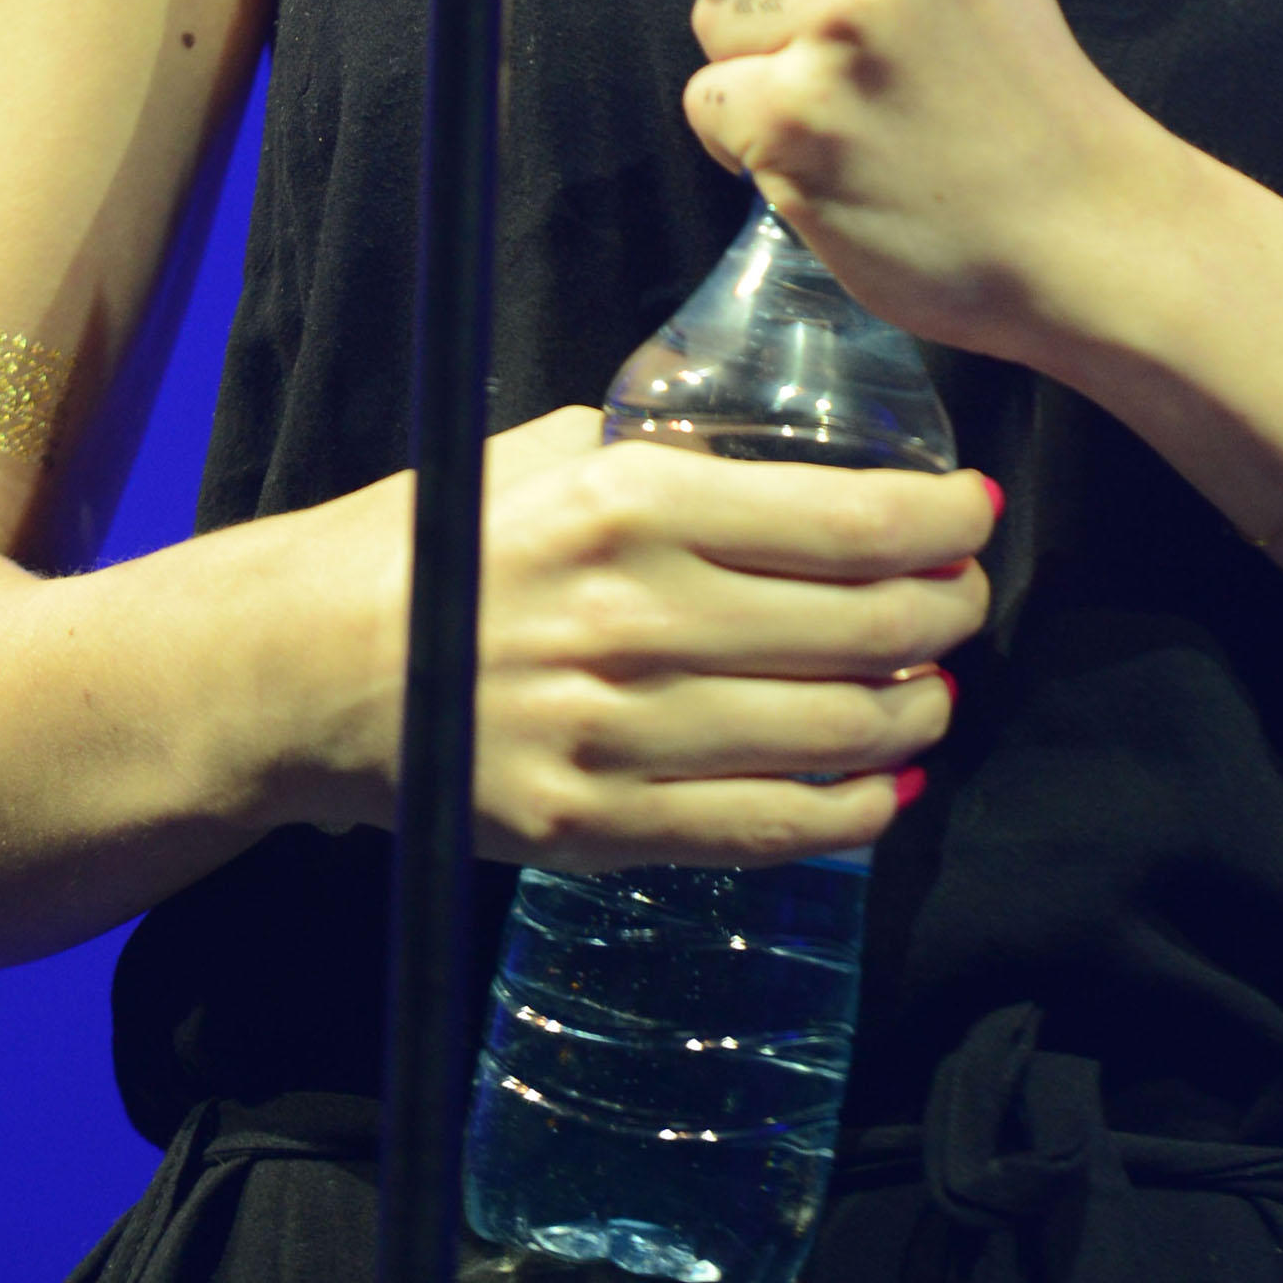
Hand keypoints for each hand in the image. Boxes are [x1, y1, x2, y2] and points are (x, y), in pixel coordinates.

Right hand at [460, 403, 990, 868]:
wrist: (307, 669)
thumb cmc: (439, 542)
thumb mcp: (548, 453)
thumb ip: (669, 454)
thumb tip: (800, 461)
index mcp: (630, 502)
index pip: (847, 524)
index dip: (942, 525)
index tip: (975, 514)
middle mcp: (634, 616)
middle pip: (864, 631)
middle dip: (948, 615)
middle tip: (964, 601)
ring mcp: (617, 733)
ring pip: (835, 734)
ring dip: (916, 711)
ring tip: (931, 687)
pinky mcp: (595, 825)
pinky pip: (768, 830)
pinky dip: (854, 812)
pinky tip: (884, 780)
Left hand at [592, 0, 1157, 358]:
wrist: (1072, 214)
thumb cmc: (982, 58)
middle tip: (829, 9)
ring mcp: (846, 11)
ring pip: (698, 9)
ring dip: (749, 55)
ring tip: (857, 79)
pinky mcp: (801, 113)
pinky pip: (704, 101)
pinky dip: (752, 136)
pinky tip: (843, 143)